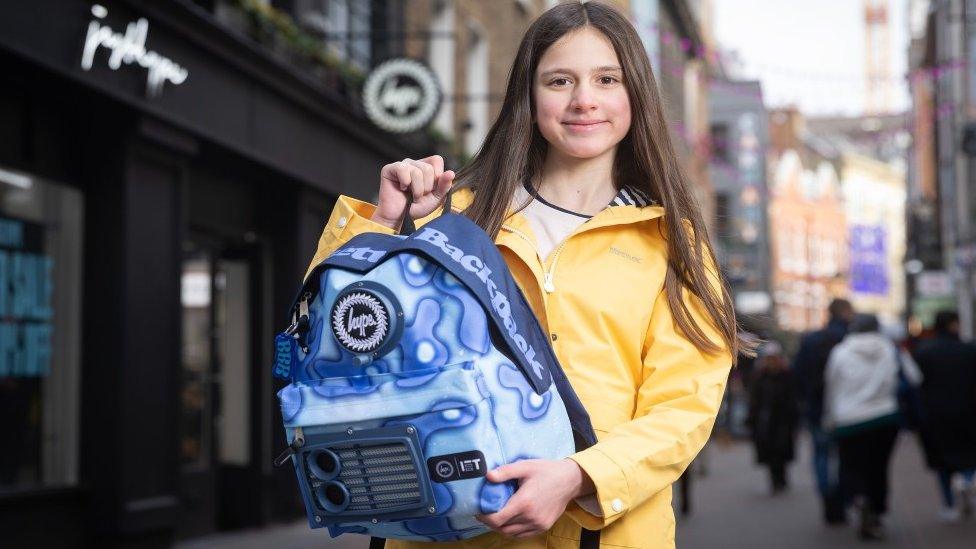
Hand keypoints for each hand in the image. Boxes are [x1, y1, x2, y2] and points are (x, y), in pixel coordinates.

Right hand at [372, 155, 454, 228]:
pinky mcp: (389, 169)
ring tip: (411, 195)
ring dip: (417, 189)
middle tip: (418, 195)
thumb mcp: (436, 198)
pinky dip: (405, 183)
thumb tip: (451, 173)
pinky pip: (403, 170)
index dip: (437, 177)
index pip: (437, 160)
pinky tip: (402, 188)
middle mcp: (414, 163)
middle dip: (426, 187)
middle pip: (428, 168)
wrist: (400, 218)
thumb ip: (444, 186)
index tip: (431, 190)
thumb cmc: (417, 207)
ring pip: (417, 171)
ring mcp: (402, 165)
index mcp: (426, 167)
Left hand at [476, 459, 594, 538]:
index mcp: (524, 502)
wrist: (570, 480)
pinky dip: (513, 530)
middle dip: (490, 522)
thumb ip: (505, 471)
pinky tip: (510, 520)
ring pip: (512, 533)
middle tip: (484, 512)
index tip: (477, 510)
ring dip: (501, 527)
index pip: (497, 519)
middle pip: (502, 528)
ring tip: (495, 515)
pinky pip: (523, 534)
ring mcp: (538, 524)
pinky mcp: (543, 527)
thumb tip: (487, 476)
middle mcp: (530, 517)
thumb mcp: (525, 466)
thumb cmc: (546, 471)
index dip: (484, 517)